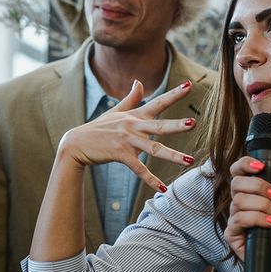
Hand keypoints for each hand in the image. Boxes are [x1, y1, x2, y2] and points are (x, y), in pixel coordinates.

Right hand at [54, 81, 196, 192]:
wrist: (76, 143)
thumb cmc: (98, 128)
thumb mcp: (115, 112)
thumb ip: (131, 98)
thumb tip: (139, 82)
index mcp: (135, 115)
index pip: (158, 102)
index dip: (175, 94)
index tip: (190, 85)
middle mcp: (133, 126)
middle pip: (160, 126)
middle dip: (177, 125)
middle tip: (193, 123)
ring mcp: (127, 141)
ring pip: (154, 149)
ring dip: (172, 155)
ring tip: (189, 161)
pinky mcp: (121, 155)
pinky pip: (139, 169)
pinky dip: (151, 180)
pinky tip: (163, 189)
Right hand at [221, 145, 270, 271]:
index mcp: (253, 191)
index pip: (238, 170)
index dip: (245, 164)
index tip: (261, 166)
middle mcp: (241, 203)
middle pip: (237, 183)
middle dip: (260, 187)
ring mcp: (236, 218)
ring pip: (239, 201)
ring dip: (263, 206)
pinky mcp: (233, 234)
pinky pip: (239, 219)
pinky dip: (258, 219)